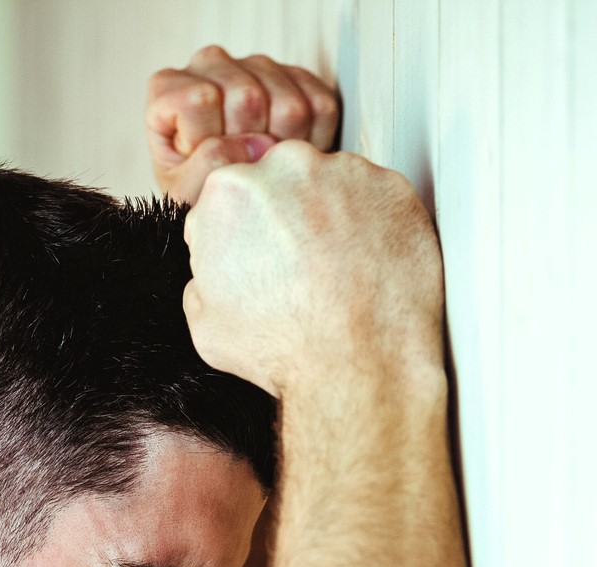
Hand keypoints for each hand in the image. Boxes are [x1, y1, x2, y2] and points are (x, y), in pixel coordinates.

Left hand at [147, 46, 340, 205]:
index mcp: (170, 87)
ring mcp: (256, 65)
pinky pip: (322, 107)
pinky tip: (286, 154)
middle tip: (240, 169)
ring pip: (291, 104)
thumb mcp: (184, 195)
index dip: (212, 141)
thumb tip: (256, 146)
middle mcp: (211, 64)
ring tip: (262, 164)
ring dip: (283, 147)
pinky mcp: (297, 77)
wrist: (229, 196)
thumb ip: (207, 169)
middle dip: (250, 148)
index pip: (202, 99)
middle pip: (250, 99)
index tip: (207, 165)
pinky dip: (314, 142)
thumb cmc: (197, 193)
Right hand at [183, 140, 442, 400]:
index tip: (262, 253)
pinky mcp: (394, 189)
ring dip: (333, 215)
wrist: (356, 369)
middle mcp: (288, 168)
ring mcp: (346, 174)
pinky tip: (368, 265)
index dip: (246, 229)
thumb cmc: (286, 351)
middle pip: (284, 180)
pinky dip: (376, 224)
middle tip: (302, 264)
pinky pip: (379, 198)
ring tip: (338, 270)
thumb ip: (202, 274)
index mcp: (231, 192)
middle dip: (290, 214)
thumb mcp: (205, 322)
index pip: (232, 196)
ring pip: (333, 185)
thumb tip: (214, 266)